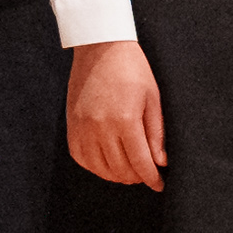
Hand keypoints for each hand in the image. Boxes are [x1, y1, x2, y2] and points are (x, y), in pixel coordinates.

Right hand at [67, 38, 164, 188]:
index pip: (140, 163)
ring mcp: (82, 127)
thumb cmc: (132, 69)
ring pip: (100, 168)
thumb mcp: (152, 98)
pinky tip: (107, 162)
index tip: (159, 185)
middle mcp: (100, 127)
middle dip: (137, 177)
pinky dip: (95, 166)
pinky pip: (81, 158)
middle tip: (146, 173)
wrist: (100, 47)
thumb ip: (156, 133)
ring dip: (117, 175)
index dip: (152, 179)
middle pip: (120, 170)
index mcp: (125, 120)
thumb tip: (160, 163)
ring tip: (129, 169)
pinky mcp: (71, 125)